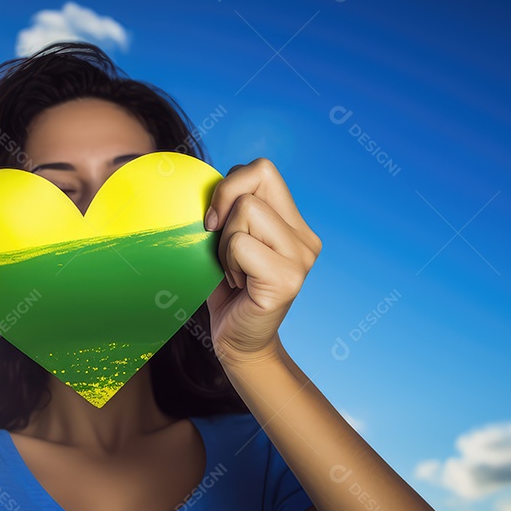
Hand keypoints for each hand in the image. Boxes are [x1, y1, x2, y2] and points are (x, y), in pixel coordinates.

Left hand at [204, 158, 321, 363]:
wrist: (237, 342)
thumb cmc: (226, 290)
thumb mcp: (224, 240)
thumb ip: (228, 210)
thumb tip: (206, 181)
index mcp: (294, 224)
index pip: (263, 169)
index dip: (230, 185)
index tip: (214, 220)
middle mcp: (305, 238)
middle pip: (255, 181)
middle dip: (223, 208)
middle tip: (221, 246)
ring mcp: (301, 258)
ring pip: (246, 211)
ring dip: (224, 243)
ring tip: (233, 271)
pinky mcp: (288, 279)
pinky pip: (240, 244)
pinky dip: (226, 262)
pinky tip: (238, 285)